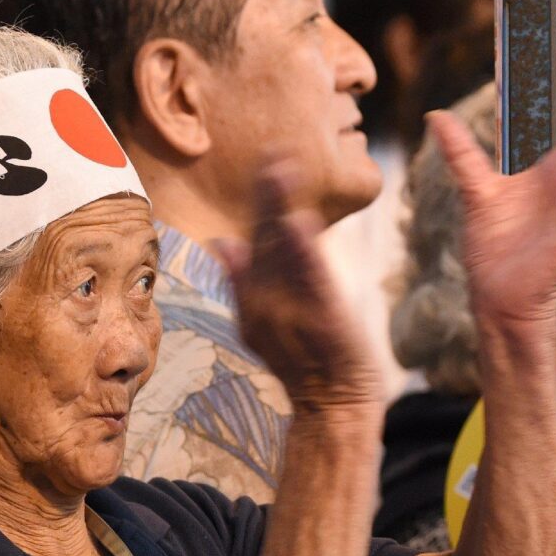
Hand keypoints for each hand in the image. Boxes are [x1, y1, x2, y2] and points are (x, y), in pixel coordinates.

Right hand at [213, 162, 381, 413]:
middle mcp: (266, 298)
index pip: (254, 239)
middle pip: (263, 238)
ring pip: (282, 252)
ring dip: (281, 209)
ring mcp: (290, 308)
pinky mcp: (320, 316)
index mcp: (254, 295)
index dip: (261, 200)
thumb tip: (223, 241)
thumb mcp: (260, 322)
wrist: (332, 404)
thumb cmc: (303, 362)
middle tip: (273, 152)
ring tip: (282, 170)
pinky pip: (309, 279)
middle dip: (267, 194)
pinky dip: (303, 252)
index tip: (268, 160)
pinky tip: (299, 221)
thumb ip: (241, 282)